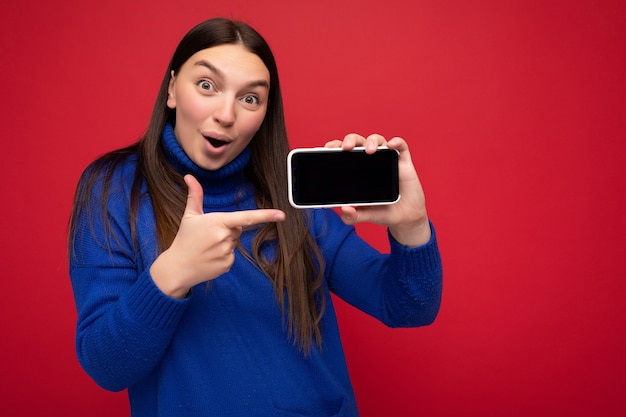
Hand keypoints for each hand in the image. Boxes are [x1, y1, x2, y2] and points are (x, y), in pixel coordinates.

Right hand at [150, 174, 284, 298]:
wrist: (177, 268)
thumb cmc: (184, 239)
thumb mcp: (190, 216)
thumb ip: (195, 195)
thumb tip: (188, 176)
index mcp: (218, 222)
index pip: (246, 217)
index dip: (266, 216)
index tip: (281, 215)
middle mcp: (225, 237)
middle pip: (238, 228)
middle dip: (227, 230)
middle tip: (208, 236)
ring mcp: (227, 252)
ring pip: (234, 242)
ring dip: (224, 243)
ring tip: (207, 247)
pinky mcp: (228, 264)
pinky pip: (232, 256)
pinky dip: (223, 256)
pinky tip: (210, 257)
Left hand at [325, 133, 430, 246]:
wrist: (405, 218)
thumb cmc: (382, 212)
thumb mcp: (365, 215)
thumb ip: (353, 216)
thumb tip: (344, 210)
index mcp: (357, 170)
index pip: (344, 152)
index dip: (336, 146)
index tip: (327, 148)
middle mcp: (371, 161)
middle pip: (358, 142)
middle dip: (350, 140)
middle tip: (345, 148)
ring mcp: (387, 159)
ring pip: (378, 140)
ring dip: (371, 141)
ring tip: (369, 151)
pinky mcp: (404, 162)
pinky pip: (401, 146)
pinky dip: (396, 142)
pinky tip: (390, 145)